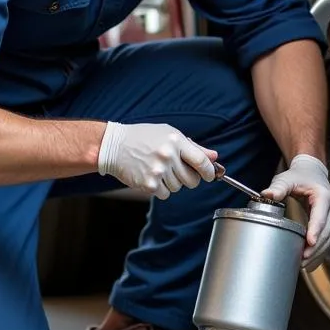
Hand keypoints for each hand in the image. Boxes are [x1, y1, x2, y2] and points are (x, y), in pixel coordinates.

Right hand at [98, 122, 216, 199]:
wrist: (115, 146)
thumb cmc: (144, 137)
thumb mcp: (169, 134)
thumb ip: (193, 147)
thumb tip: (214, 157)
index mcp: (175, 141)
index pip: (201, 161)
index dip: (209, 171)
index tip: (210, 176)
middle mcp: (168, 155)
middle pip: (192, 180)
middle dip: (190, 179)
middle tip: (179, 172)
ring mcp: (157, 170)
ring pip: (178, 187)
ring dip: (172, 182)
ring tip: (159, 169)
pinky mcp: (148, 184)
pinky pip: (165, 194)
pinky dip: (160, 189)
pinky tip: (151, 176)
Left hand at [261, 154, 329, 268]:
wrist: (312, 173)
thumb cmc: (300, 176)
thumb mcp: (287, 179)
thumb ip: (278, 187)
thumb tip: (267, 195)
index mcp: (324, 196)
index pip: (320, 217)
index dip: (315, 232)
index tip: (309, 244)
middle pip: (326, 233)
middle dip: (315, 248)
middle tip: (302, 260)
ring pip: (329, 239)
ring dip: (318, 253)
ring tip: (304, 264)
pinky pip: (329, 240)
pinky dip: (321, 252)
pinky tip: (312, 261)